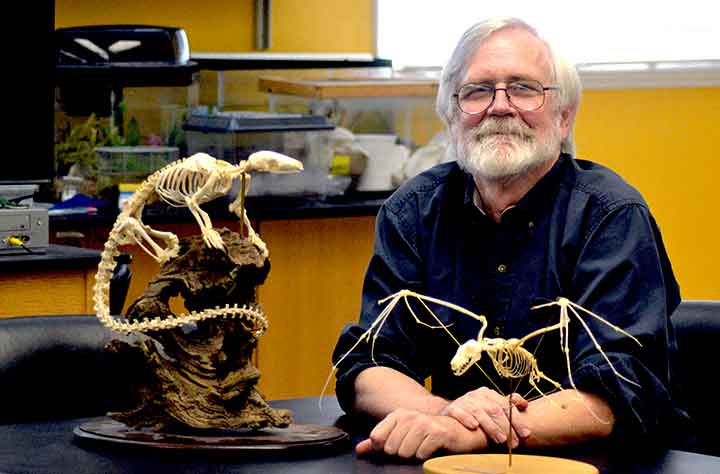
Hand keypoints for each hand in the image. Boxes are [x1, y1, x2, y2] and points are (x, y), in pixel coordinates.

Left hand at [355, 408, 487, 459]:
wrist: (458, 432)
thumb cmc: (428, 435)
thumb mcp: (401, 436)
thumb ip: (378, 442)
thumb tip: (358, 450)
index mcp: (398, 415)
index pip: (376, 438)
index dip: (383, 449)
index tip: (397, 446)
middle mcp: (409, 416)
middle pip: (390, 448)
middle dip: (400, 454)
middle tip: (414, 447)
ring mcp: (424, 423)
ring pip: (405, 452)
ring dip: (414, 455)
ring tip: (423, 447)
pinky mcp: (437, 433)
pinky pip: (421, 454)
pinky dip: (425, 456)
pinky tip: (432, 449)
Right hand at [440, 387, 529, 446]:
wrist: (451, 414)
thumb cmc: (475, 413)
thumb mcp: (491, 406)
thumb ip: (508, 405)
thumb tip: (524, 404)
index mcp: (488, 393)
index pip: (506, 406)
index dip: (517, 420)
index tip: (526, 434)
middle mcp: (476, 395)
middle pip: (494, 410)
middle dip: (506, 427)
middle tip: (514, 442)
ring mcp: (464, 401)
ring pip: (479, 412)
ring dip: (491, 426)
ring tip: (501, 440)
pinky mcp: (452, 409)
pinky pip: (459, 412)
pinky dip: (466, 418)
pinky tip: (474, 427)